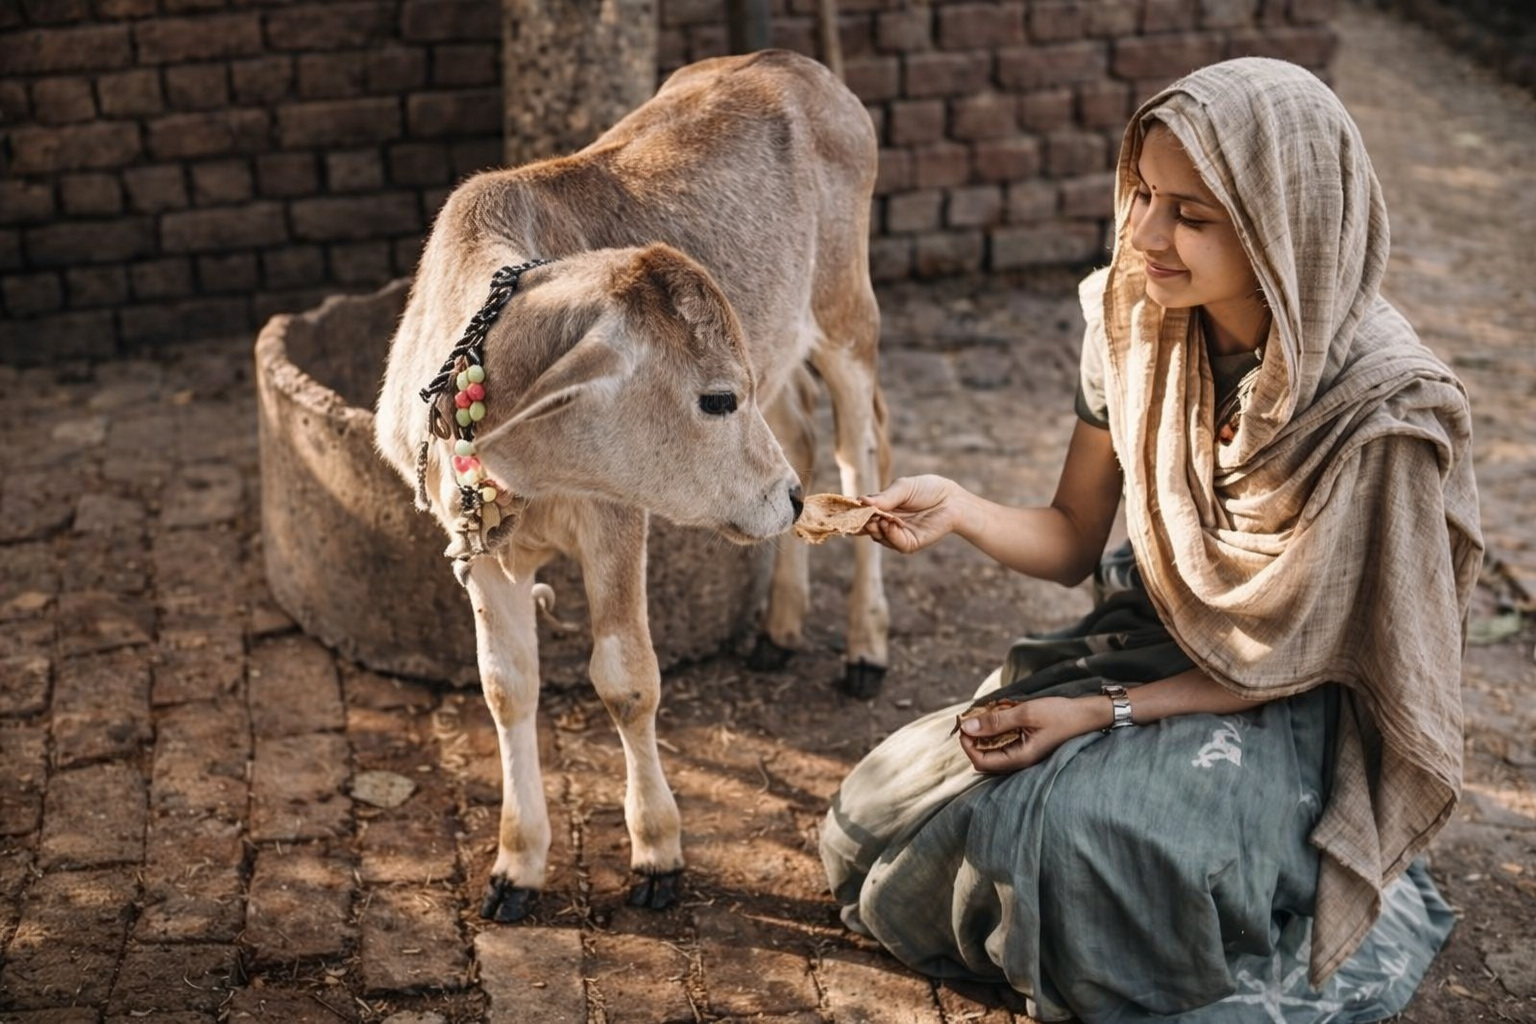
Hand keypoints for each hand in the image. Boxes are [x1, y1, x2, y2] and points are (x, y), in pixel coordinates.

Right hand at [859, 475, 964, 553]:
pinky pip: (896, 543)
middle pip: (866, 528)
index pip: (861, 513)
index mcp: (882, 508)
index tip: (842, 511)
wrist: (952, 499)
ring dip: (876, 529)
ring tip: (878, 519)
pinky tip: (889, 524)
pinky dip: (890, 535)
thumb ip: (884, 497)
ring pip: (879, 537)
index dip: (852, 513)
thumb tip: (861, 501)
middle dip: (862, 523)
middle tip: (862, 516)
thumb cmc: (928, 489)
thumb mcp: (903, 488)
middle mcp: (887, 523)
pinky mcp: (910, 543)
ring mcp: (898, 535)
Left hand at [957, 696, 1101, 772]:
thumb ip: (996, 721)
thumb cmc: (1060, 715)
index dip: (967, 744)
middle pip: (983, 758)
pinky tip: (1003, 714)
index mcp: (1019, 758)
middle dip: (974, 737)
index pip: (980, 761)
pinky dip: (998, 730)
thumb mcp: (1026, 713)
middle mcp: (1019, 761)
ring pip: (992, 749)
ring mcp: (1023, 755)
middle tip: (975, 716)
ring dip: (986, 732)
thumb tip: (967, 727)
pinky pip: (1004, 743)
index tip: (964, 723)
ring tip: (990, 712)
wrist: (1086, 715)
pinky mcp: (1026, 747)